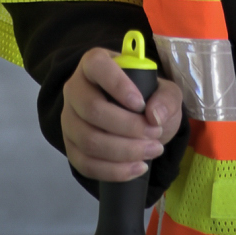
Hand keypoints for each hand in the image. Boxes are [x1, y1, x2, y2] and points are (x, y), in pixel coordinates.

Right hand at [61, 46, 184, 182]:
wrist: (134, 119)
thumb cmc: (146, 97)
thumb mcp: (165, 91)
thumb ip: (166, 98)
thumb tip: (154, 116)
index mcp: (93, 63)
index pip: (96, 66)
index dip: (117, 85)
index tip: (141, 104)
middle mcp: (74, 88)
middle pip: (92, 109)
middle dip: (128, 127)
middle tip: (155, 134)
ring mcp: (69, 119)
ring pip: (88, 140)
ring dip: (124, 151)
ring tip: (152, 151)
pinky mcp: (70, 146)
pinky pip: (85, 164)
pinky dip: (114, 171)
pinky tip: (137, 168)